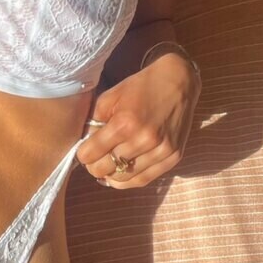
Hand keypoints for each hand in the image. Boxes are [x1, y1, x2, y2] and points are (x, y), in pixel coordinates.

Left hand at [76, 52, 200, 188]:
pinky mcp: (173, 157)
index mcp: (124, 123)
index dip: (83, 154)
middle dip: (94, 166)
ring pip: (124, 178)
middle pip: (106, 169)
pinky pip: (144, 180)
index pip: (91, 154)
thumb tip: (85, 143)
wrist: (178, 82)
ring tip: (107, 166)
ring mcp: (160, 151)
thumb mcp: (110, 97)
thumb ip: (94, 121)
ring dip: (111, 174)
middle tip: (94, 160)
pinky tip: (120, 175)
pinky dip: (128, 181)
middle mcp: (143, 140)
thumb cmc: (141, 87)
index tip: (83, 151)